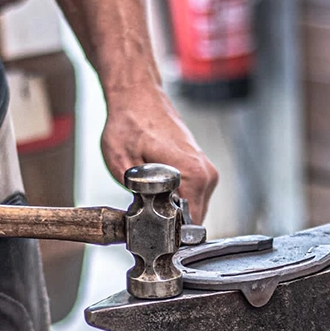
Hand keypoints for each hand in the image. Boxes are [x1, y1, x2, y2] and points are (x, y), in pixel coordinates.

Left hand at [101, 85, 217, 222]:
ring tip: (148, 195)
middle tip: (144, 209)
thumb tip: (148, 221)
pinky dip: (175, 199)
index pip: (191, 226)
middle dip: (169, 223)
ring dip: (171, 210)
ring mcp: (207, 171)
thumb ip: (138, 196)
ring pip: (192, 210)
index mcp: (194, 175)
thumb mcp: (122, 164)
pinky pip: (192, 197)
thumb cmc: (129, 123)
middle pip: (193, 220)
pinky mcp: (202, 169)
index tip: (150, 230)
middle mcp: (207, 174)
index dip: (168, 234)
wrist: (138, 96)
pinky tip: (156, 187)